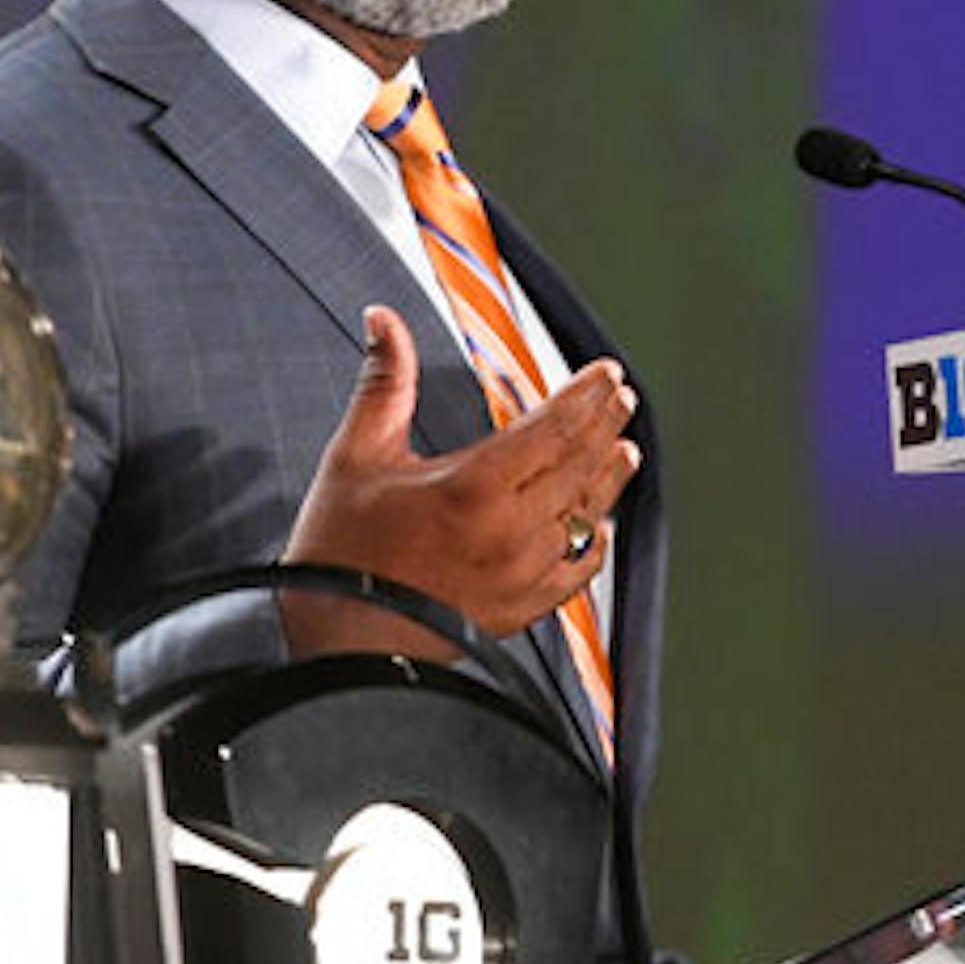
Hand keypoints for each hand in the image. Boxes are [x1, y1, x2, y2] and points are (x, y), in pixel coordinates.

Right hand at [281, 304, 639, 646]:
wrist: (339, 643)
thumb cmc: (340, 552)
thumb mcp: (355, 455)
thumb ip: (384, 382)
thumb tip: (384, 321)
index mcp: (474, 487)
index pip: (555, 427)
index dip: (587, 395)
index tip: (607, 373)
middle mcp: (509, 532)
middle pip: (580, 466)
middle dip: (606, 425)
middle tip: (623, 398)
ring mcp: (520, 575)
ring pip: (585, 517)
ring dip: (608, 478)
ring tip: (625, 450)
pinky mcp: (518, 611)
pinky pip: (576, 574)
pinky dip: (593, 543)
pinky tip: (599, 528)